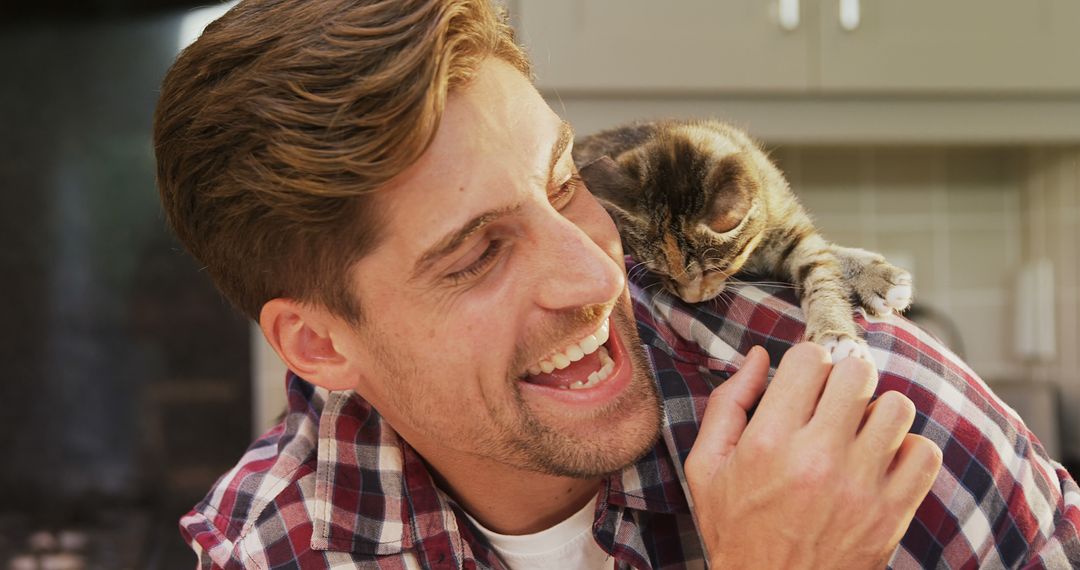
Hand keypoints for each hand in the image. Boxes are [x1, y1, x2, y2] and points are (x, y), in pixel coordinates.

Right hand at [684, 343, 942, 568]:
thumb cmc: (736, 532)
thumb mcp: (706, 469)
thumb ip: (728, 404)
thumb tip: (759, 357)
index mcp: (767, 442)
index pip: (809, 359)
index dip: (807, 363)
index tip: (805, 381)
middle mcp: (817, 458)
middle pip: (857, 373)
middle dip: (843, 378)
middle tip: (832, 401)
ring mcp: (860, 487)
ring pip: (896, 407)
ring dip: (877, 411)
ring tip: (858, 431)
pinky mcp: (892, 513)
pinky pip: (924, 453)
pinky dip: (907, 451)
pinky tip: (881, 461)